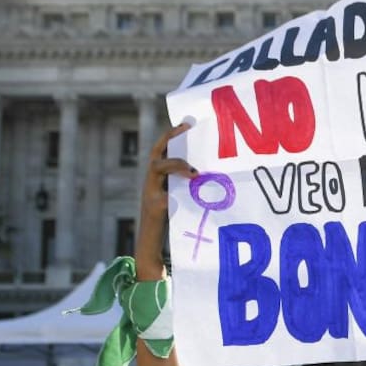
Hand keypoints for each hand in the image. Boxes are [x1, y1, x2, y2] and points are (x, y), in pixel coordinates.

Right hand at [136, 123, 196, 277]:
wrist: (153, 243)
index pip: (163, 148)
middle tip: (187, 129)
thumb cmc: (174, 220)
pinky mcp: (154, 207)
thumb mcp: (184, 197)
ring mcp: (150, 192)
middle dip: (170, 138)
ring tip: (195, 171)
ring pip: (157, 168)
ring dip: (175, 165)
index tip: (187, 122)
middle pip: (156, 152)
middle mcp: (151, 180)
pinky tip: (192, 192)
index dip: (172, 134)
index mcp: (159, 176)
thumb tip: (215, 174)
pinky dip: (176, 194)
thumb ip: (192, 185)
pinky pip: (164, 195)